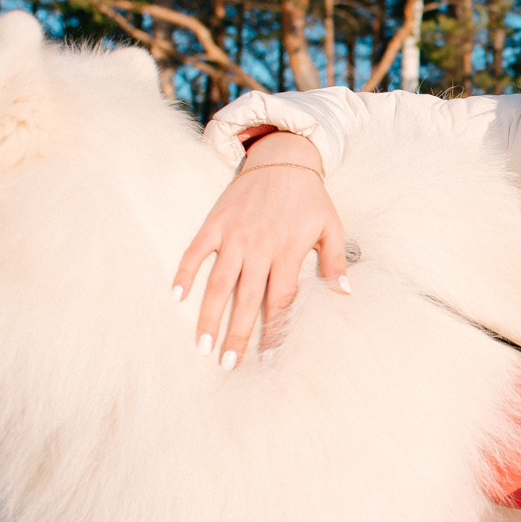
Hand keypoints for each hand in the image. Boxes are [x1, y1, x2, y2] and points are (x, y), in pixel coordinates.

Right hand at [173, 131, 347, 367]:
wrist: (283, 157)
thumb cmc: (310, 198)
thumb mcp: (332, 227)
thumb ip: (335, 262)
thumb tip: (345, 295)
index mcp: (290, 251)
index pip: (281, 301)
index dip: (275, 330)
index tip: (269, 358)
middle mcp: (260, 247)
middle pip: (248, 299)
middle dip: (238, 334)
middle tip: (228, 364)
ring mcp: (235, 235)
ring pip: (219, 282)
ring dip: (209, 315)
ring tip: (202, 345)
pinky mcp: (216, 222)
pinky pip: (196, 251)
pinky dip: (185, 272)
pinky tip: (176, 296)